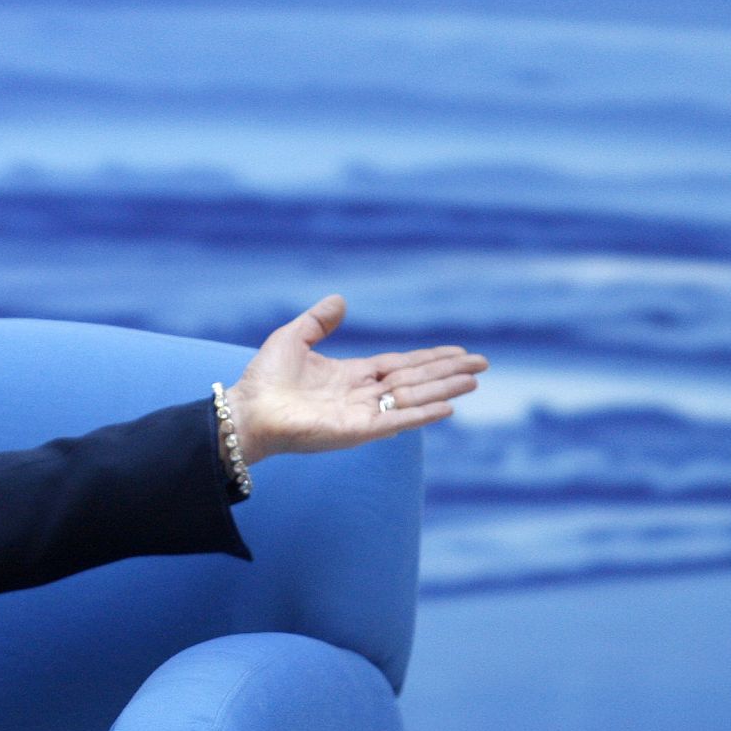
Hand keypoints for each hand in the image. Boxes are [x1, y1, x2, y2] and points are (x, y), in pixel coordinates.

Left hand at [227, 294, 486, 463]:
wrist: (248, 410)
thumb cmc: (264, 380)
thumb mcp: (293, 338)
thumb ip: (319, 321)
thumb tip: (340, 299)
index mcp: (351, 375)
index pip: (400, 365)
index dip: (430, 359)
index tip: (459, 352)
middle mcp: (362, 395)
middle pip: (415, 380)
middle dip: (448, 372)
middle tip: (482, 364)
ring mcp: (363, 414)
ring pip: (412, 398)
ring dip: (444, 389)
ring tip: (474, 380)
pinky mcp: (358, 430)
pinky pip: (397, 420)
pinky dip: (422, 414)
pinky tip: (447, 406)